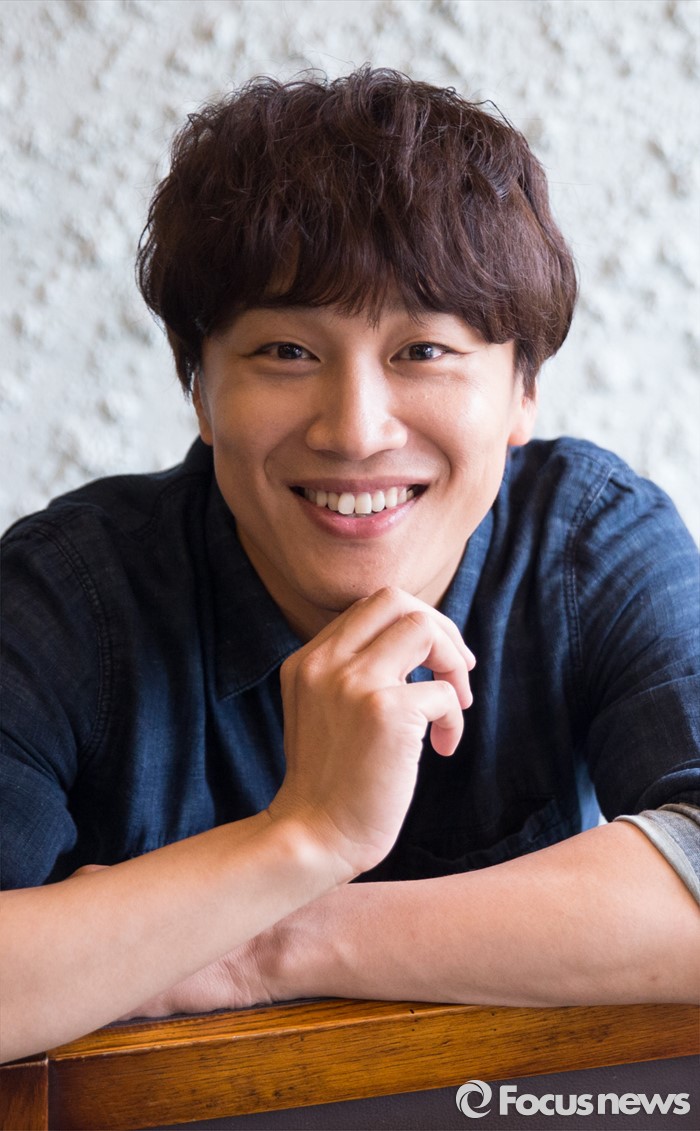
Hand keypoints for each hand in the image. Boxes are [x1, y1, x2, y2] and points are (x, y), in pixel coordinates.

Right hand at [269, 586, 473, 879]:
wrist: (313, 837)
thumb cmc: (329, 783)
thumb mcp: (322, 712)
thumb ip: (350, 675)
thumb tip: (416, 646)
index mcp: (306, 661)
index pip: (369, 607)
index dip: (412, 625)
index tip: (431, 663)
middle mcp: (325, 662)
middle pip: (395, 599)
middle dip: (439, 627)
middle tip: (457, 669)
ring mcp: (354, 683)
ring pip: (422, 626)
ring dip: (453, 661)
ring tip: (455, 703)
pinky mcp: (386, 713)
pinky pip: (443, 692)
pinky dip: (454, 718)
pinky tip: (442, 748)